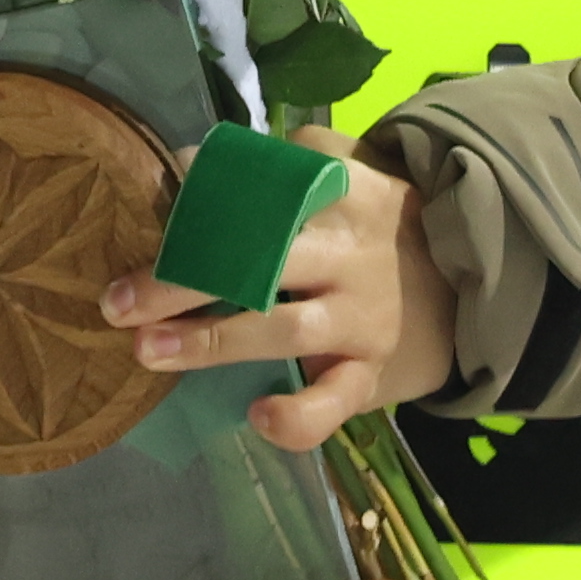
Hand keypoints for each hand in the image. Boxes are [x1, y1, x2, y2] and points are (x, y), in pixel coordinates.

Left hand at [125, 155, 447, 451]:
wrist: (465, 286)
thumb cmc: (371, 225)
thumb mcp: (339, 171)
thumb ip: (272, 162)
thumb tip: (182, 162)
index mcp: (339, 196)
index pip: (264, 192)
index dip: (202, 205)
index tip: (148, 218)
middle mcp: (349, 256)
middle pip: (261, 261)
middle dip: (184, 280)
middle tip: (116, 302)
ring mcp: (361, 319)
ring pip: (285, 330)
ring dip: (211, 342)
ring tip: (147, 350)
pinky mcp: (370, 375)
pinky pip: (335, 403)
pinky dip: (300, 417)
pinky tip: (258, 417)